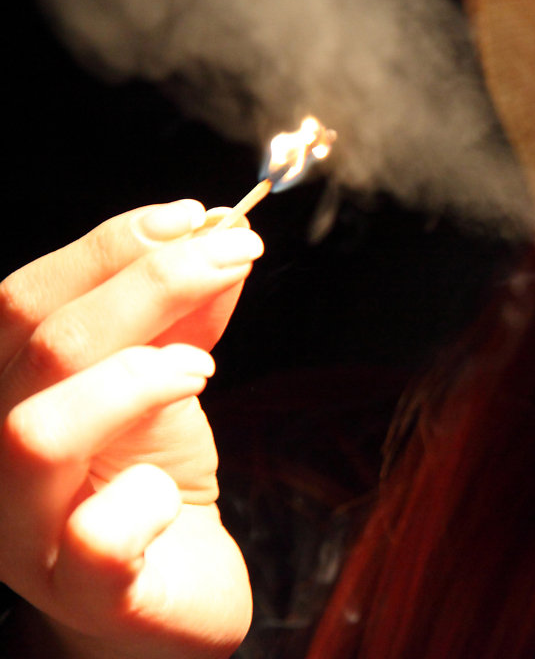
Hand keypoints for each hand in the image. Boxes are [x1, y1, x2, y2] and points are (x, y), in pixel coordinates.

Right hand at [0, 201, 258, 658]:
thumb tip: (219, 235)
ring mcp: (27, 534)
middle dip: (149, 283)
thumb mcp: (170, 384)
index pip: (23, 300)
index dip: (110, 247)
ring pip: (39, 433)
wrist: (165, 595)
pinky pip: (96, 541)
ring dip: (135, 378)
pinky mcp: (85, 594)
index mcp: (3, 395)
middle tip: (233, 256)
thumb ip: (185, 317)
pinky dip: (144, 501)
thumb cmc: (153, 483)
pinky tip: (171, 493)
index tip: (196, 218)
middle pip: (41, 346)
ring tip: (202, 369)